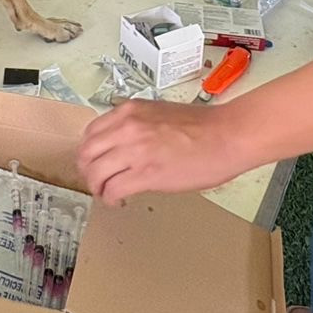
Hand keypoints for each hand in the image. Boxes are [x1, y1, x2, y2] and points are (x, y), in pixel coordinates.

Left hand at [77, 99, 250, 202]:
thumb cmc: (202, 127)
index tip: (97, 163)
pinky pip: (112, 190)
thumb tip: (123, 145)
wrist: (226, 135)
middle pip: (86, 153)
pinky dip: (110, 199)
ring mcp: (134, 150)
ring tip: (108, 193)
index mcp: (129, 111)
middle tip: (98, 182)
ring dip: (97, 188)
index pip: (90, 133)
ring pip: (94, 173)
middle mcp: (126, 127)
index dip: (90, 153)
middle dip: (88, 172)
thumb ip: (136, 126)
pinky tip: (119, 201)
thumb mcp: (159, 114)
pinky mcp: (146, 173)